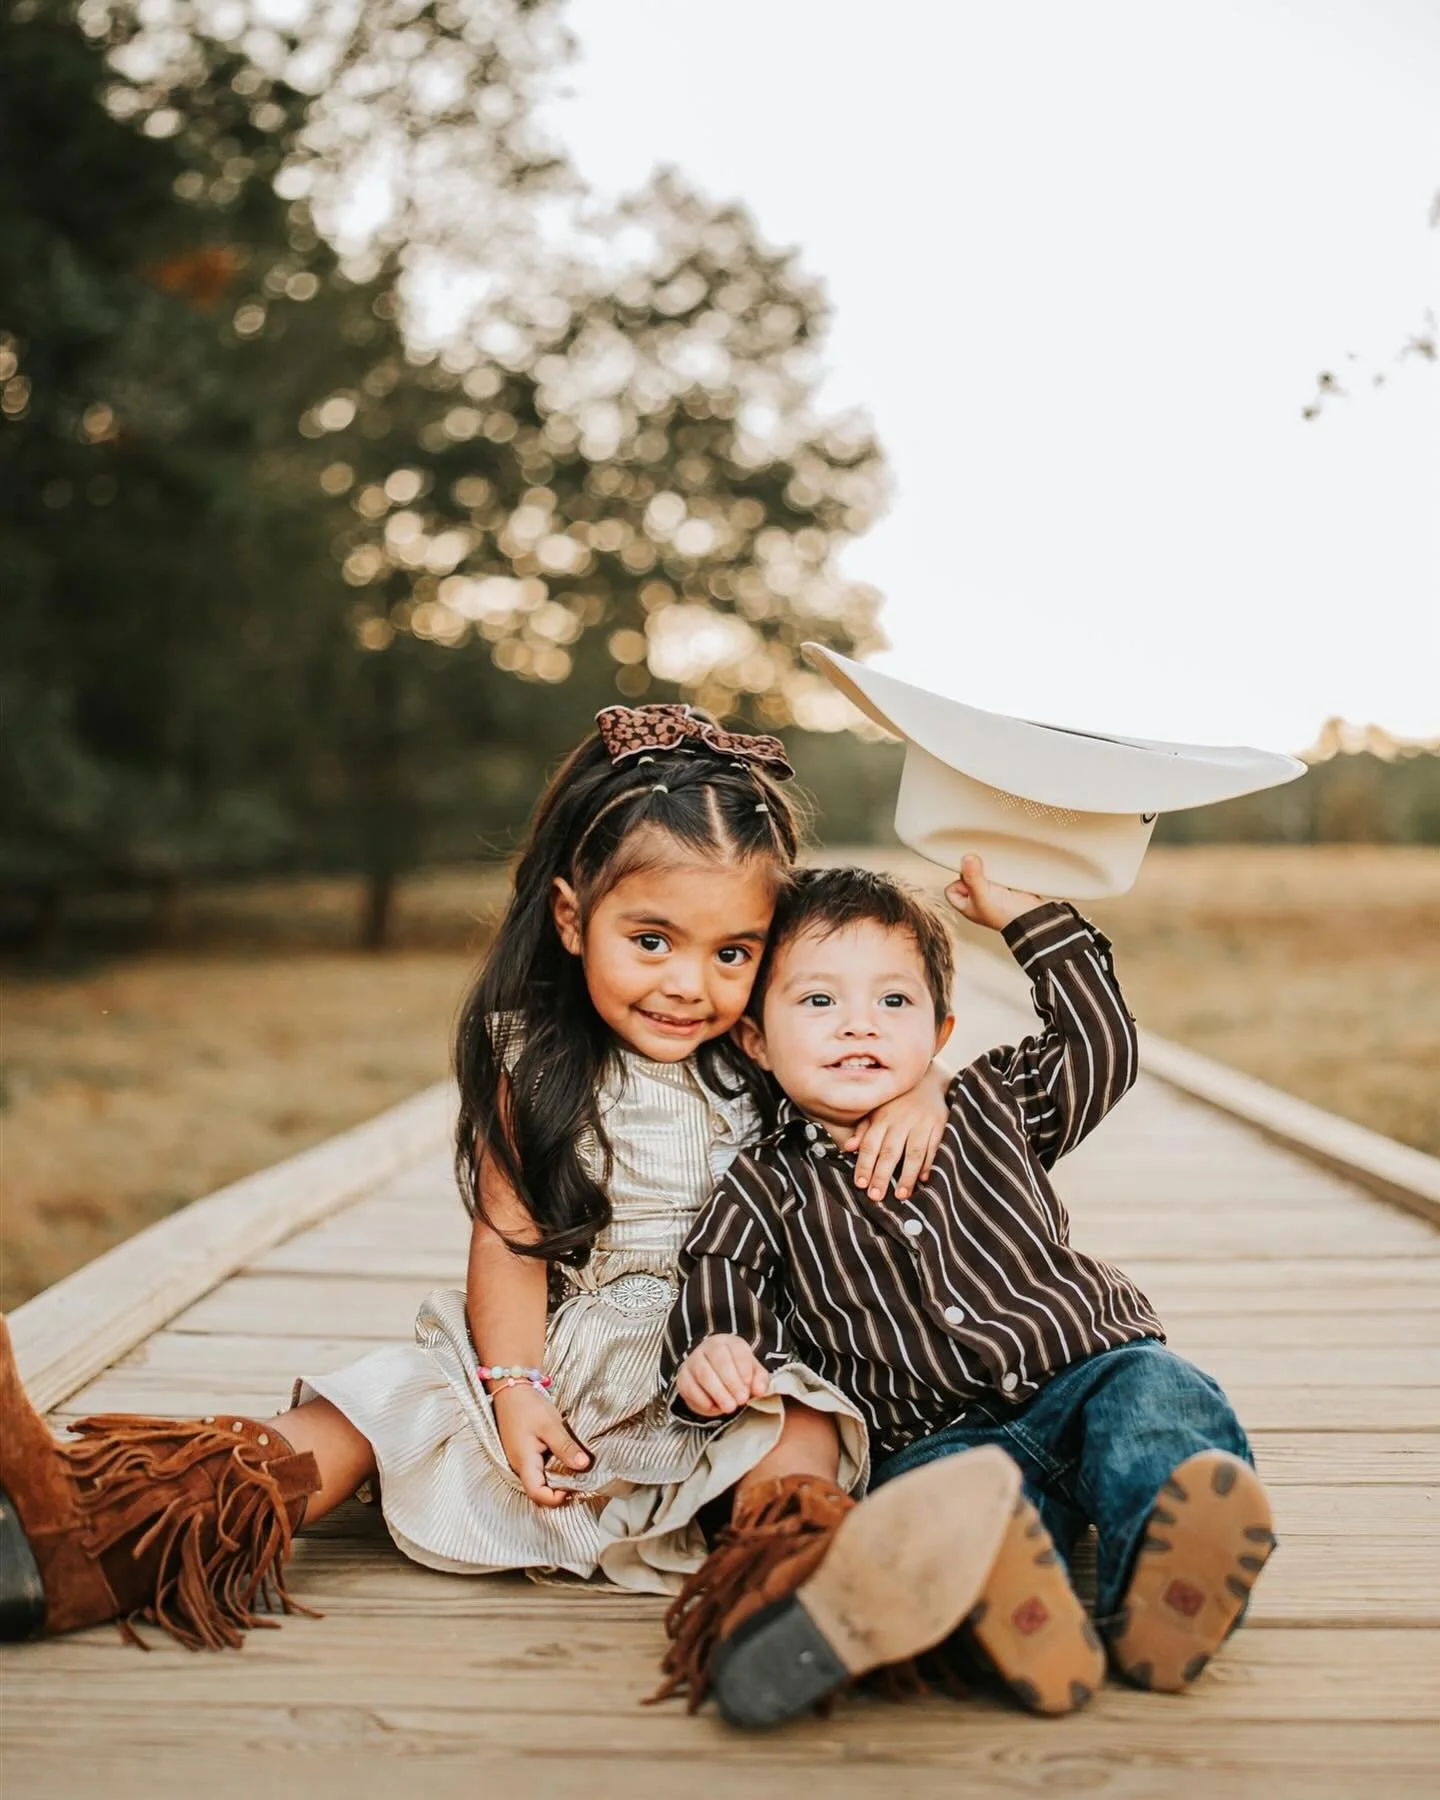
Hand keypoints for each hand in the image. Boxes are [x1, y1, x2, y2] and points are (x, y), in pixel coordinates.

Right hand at [492, 1382, 589, 1507]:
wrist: (511, 1389)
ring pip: (539, 1479)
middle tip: (579, 1479)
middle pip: (539, 1490)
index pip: (538, 1494)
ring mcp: (521, 1460)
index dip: (555, 1498)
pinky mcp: (524, 1452)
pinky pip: (538, 1468)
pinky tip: (564, 1457)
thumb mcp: (550, 1426)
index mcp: (525, 1463)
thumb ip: (566, 1447)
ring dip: (556, 1478)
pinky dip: (552, 1468)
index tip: (573, 1488)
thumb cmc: (528, 1407)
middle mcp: (520, 1466)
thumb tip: (583, 1466)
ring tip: (574, 1467)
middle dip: (559, 1490)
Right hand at [675, 1335, 769, 1417]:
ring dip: (717, 1392)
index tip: (749, 1386)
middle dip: (731, 1381)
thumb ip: (760, 1380)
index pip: (736, 1350)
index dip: (743, 1368)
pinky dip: (701, 1399)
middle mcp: (709, 1347)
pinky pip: (689, 1386)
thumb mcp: (753, 1374)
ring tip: (729, 1407)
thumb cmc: (737, 1374)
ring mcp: (693, 1361)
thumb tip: (759, 1390)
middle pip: (719, 1358)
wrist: (714, 1380)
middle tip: (741, 1400)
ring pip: (703, 1372)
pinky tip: (713, 1407)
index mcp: (729, 1343)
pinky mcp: (682, 1377)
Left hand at [845, 1061, 948, 1200]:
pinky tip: (924, 1180)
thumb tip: (847, 1148)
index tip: (860, 1184)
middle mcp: (901, 1120)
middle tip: (876, 1196)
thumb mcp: (877, 1109)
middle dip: (882, 1175)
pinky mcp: (939, 1125)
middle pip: (890, 1152)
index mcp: (882, 1117)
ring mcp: (921, 1123)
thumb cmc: (897, 1101)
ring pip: (913, 1153)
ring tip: (900, 1195)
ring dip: (907, 1175)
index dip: (864, 1165)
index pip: (870, 1144)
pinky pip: (934, 1147)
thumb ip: (863, 1129)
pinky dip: (929, 1164)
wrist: (927, 1080)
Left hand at [945, 854, 1042, 931]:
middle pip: (967, 878)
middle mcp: (977, 899)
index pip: (951, 890)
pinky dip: (999, 870)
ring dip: (988, 870)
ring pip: (982, 874)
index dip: (957, 882)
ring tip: (994, 872)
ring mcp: (991, 892)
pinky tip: (1003, 871)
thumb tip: (966, 859)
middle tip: (982, 872)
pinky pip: (997, 873)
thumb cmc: (1005, 915)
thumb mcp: (982, 895)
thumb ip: (972, 876)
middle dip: (974, 872)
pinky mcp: (1005, 886)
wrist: (1030, 915)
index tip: (968, 876)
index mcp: (967, 906)